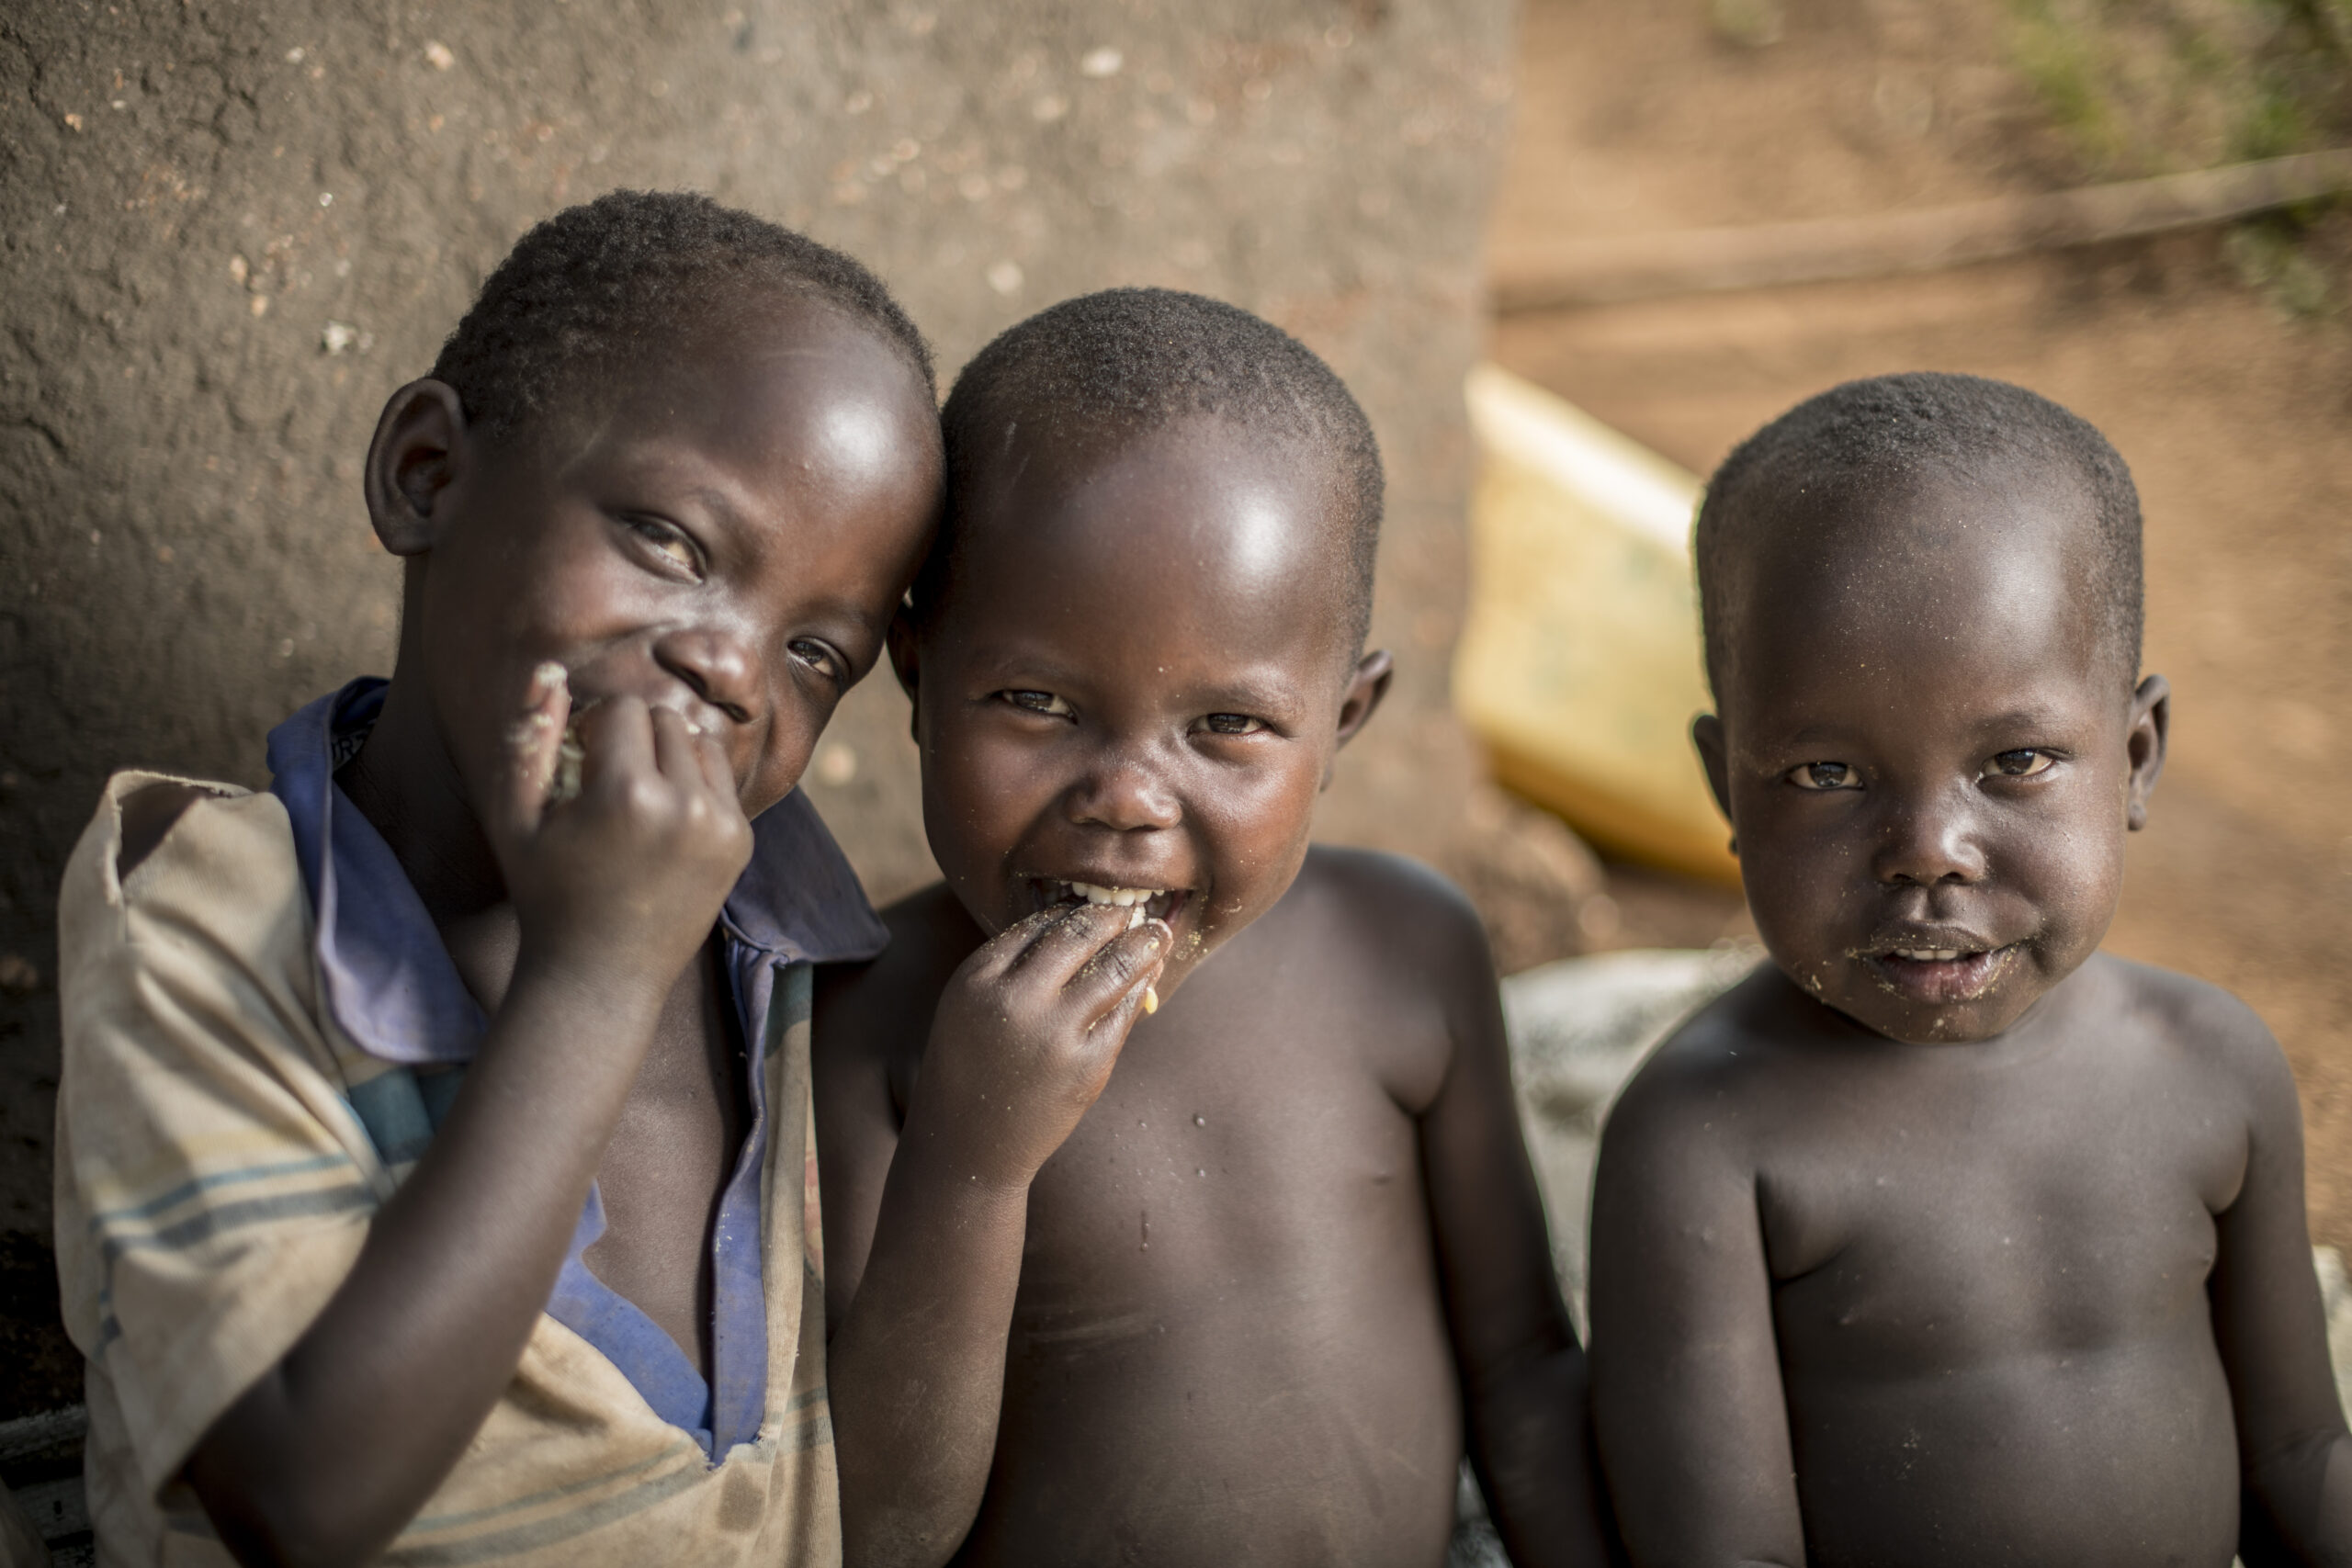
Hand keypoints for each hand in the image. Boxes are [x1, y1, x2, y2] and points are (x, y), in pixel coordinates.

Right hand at [484, 663, 752, 1004]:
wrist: (601, 975)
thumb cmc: (545, 891)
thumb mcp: (516, 816)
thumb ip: (531, 737)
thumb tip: (549, 671)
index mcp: (626, 795)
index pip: (621, 708)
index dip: (592, 729)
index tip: (577, 769)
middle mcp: (685, 805)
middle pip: (664, 718)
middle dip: (632, 736)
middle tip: (603, 784)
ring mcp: (721, 825)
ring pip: (698, 741)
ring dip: (666, 755)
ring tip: (634, 800)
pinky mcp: (741, 841)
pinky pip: (719, 778)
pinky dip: (691, 785)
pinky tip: (661, 824)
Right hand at [911, 903, 1168, 1188]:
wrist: (969, 1145)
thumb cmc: (971, 1068)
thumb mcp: (968, 1006)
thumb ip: (1011, 968)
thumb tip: (1077, 927)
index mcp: (978, 978)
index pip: (1036, 924)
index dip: (1071, 911)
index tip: (1091, 906)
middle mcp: (1015, 1000)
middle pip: (1079, 936)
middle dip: (1111, 917)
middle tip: (1130, 909)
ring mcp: (1055, 1035)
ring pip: (1114, 969)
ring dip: (1142, 944)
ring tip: (1156, 933)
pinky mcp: (1087, 1067)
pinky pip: (1124, 1014)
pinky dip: (1141, 988)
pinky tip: (1149, 976)